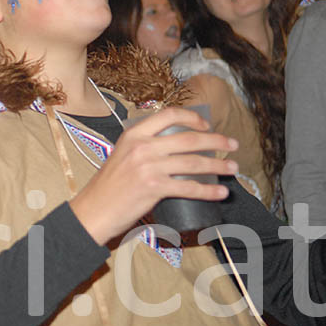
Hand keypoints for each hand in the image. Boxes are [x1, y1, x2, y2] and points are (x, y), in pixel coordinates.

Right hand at [69, 107, 236, 244]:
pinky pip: (189, 187)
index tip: (207, 125)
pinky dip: (209, 190)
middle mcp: (141, 147)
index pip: (168, 115)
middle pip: (188, 138)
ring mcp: (148, 167)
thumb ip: (143, 148)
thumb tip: (173, 149)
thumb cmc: (107, 186)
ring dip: (218, 165)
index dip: (193, 117)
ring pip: (193, 162)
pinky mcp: (153, 188)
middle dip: (216, 141)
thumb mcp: (121, 155)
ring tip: (232, 168)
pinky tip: (220, 192)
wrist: (93, 210)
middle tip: (232, 144)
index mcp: (133, 135)